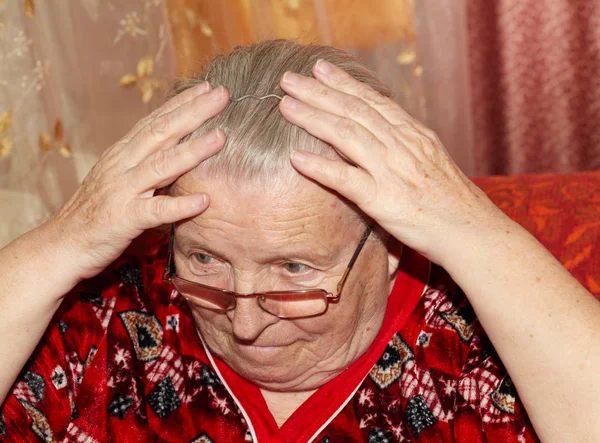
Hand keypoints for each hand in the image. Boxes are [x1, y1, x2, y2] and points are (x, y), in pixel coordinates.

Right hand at [44, 82, 228, 281]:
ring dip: (193, 150)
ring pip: (161, 165)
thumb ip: (145, 162)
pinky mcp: (123, 219)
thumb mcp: (119, 178)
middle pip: (162, 133)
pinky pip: (155, 211)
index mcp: (123, 154)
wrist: (62, 244)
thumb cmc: (96, 212)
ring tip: (221, 137)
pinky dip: (179, 206)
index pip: (156, 121)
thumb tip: (175, 146)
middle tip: (222, 94)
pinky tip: (203, 201)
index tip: (208, 87)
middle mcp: (122, 165)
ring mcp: (122, 191)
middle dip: (194, 112)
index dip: (182, 103)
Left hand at [278, 60, 508, 264]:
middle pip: (353, 110)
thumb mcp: (431, 158)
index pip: (372, 100)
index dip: (343, 83)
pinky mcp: (383, 201)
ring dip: (312, 118)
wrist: (471, 230)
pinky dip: (319, 167)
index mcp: (412, 134)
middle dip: (317, 92)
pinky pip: (346, 180)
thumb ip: (404, 141)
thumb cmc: (450, 198)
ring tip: (285, 106)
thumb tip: (379, 127)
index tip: (320, 69)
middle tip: (289, 79)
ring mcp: (392, 171)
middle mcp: (401, 145)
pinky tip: (296, 158)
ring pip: (346, 135)